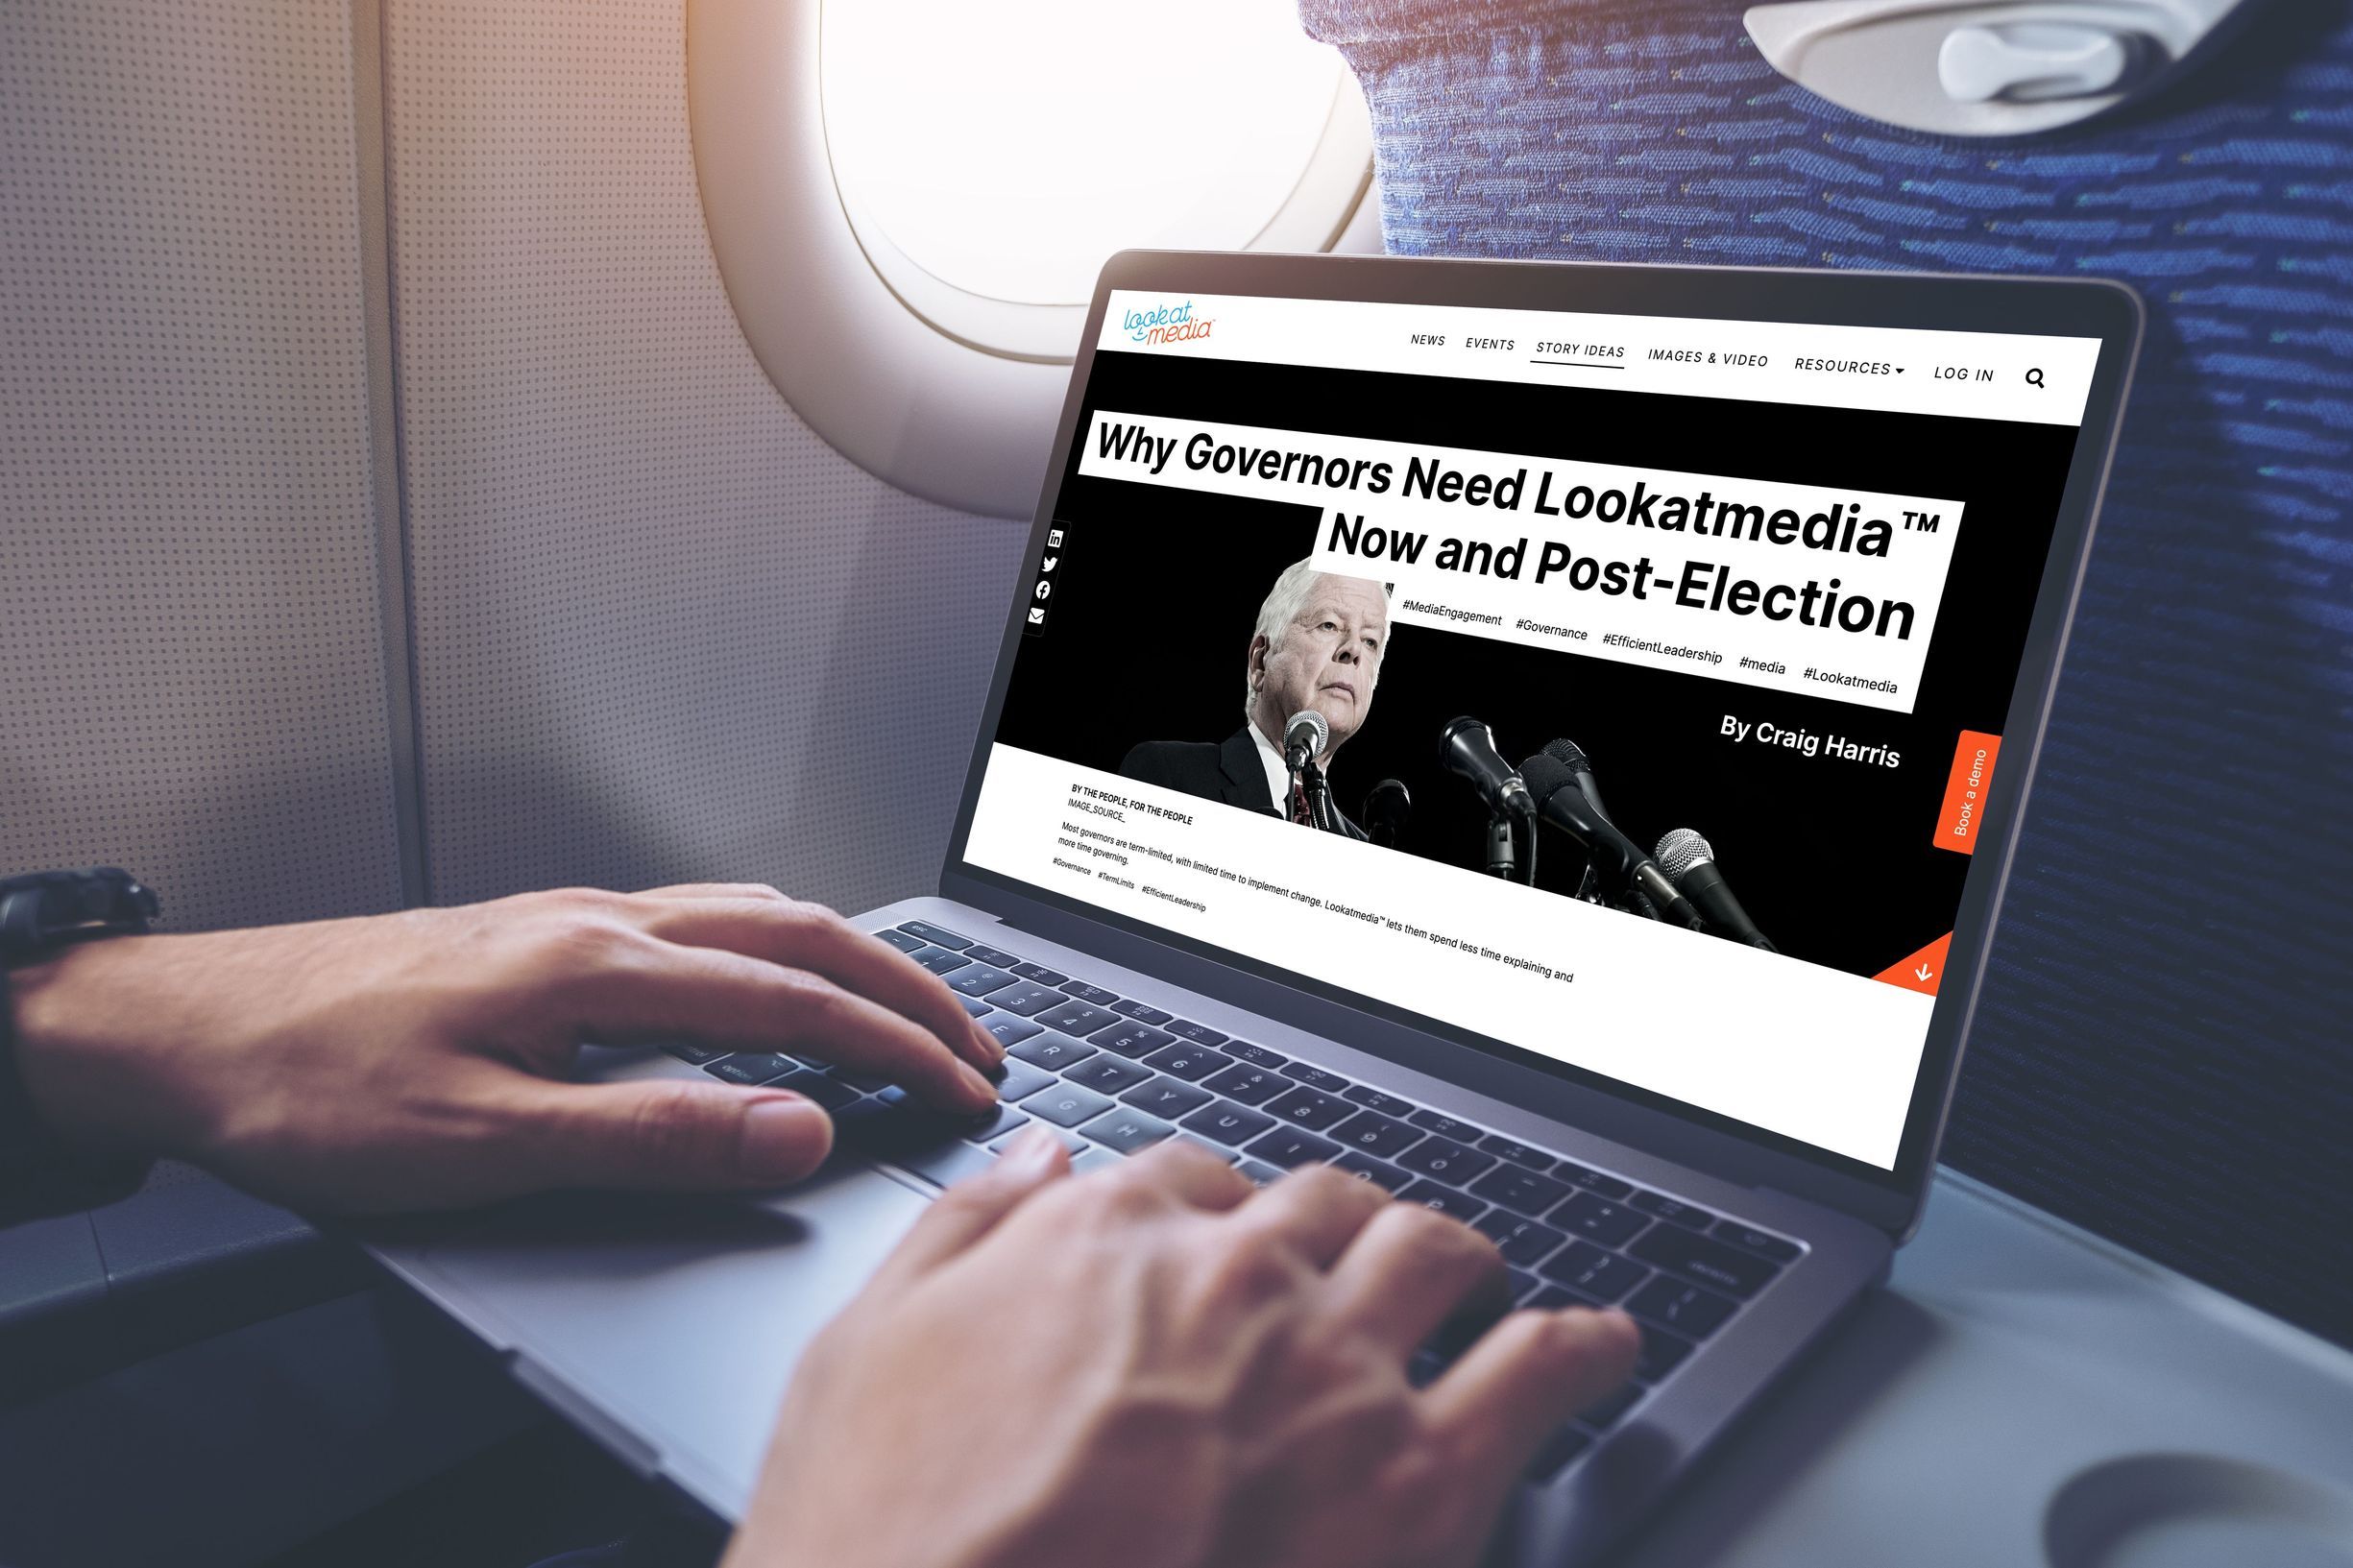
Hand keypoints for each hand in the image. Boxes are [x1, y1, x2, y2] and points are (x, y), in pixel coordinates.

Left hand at [6, 885, 1004, 1210]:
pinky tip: (763, 972)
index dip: (895, 1046)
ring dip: (845, 954)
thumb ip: (652, 1136)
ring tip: (900, 1001)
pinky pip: (696, 916)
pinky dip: (774, 942)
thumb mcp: (483, 1143)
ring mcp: (568, 917)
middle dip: (903, 985)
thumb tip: (794, 1128)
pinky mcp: (537, 933)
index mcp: (599, 967)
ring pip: (750, 909)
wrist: (186, 1025)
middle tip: (973, 1039)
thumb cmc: (310, 1082)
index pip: (795, 1000)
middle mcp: (597, 921)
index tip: (964, 1086)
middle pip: (796, 929)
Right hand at [729, 1131, 1640, 1567]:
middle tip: (1356, 1260)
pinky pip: (1540, 1369)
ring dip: (1455, 1259)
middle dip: (1342, 1224)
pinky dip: (1584, 1346)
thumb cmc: (891, 1536)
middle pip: (1325, 1204)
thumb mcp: (868, 1345)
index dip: (1218, 1210)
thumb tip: (1040, 1154)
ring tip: (1475, 1281)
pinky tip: (1597, 1347)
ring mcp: (1334, 1370)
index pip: (1193, 1176)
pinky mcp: (1416, 1480)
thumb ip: (968, 1227)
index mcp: (1107, 1234)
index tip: (1229, 1241)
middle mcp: (1234, 1276)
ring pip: (1436, 1251)